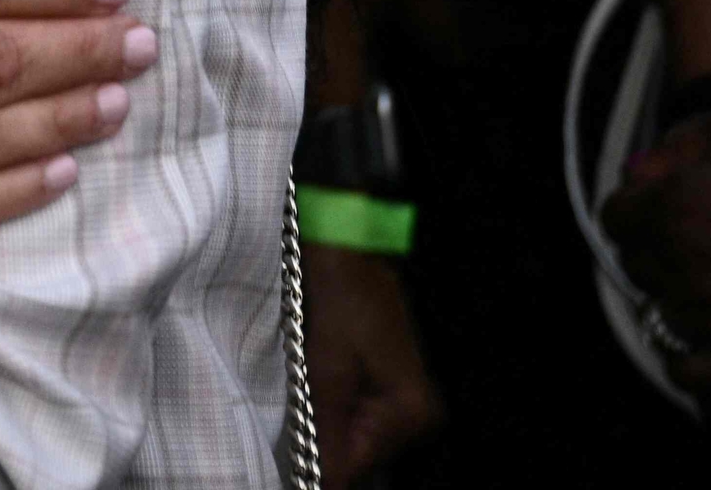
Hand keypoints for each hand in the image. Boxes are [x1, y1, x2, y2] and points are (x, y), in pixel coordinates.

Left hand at [304, 242, 440, 484]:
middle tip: (299, 399)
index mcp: (411, 412)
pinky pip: (354, 413)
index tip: (294, 445)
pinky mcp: (385, 383)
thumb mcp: (325, 369)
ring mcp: (403, 398)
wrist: (348, 245)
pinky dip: (330, 402)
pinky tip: (317, 378)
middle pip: (357, 453)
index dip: (319, 461)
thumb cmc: (341, 298)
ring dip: (323, 417)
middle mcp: (416, 412)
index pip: (357, 465)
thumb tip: (322, 485)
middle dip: (322, 435)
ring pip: (352, 433)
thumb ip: (324, 431)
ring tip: (309, 379)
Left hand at [605, 103, 710, 394]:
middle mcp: (686, 266)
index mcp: (673, 207)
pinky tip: (700, 339)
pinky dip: (683, 356)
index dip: (634, 209)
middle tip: (688, 241)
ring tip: (710, 283)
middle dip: (654, 250)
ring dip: (676, 297)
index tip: (651, 210)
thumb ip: (674, 147)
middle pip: (637, 266)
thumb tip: (640, 171)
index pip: (616, 219)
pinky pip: (688, 370)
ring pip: (661, 313)